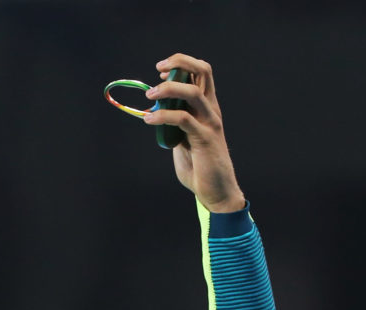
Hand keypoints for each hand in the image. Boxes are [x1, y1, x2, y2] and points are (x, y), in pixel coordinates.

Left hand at [143, 54, 244, 212]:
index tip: (161, 69)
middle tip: (158, 70)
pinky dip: (163, 116)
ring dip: (168, 89)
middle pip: (203, 71)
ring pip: (192, 91)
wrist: (216, 191)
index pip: (202, 72)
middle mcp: (211, 110)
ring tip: (149, 97)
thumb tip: (155, 112)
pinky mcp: (204, 138)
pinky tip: (149, 120)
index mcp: (207, 107)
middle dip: (179, 63)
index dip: (182, 63)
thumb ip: (175, 124)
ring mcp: (210, 123)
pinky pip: (183, 118)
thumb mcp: (183, 139)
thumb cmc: (199, 166)